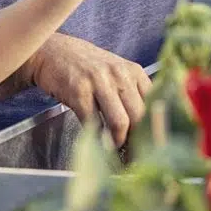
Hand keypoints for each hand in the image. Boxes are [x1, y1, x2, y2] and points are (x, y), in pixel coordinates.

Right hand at [29, 33, 151, 147]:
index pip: (155, 105)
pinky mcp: (79, 91)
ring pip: (120, 122)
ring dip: (118, 143)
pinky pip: (93, 123)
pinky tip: (97, 143)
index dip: (154, 130)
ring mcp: (99, 82)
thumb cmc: (89, 67)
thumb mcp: (117, 73)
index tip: (151, 148)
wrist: (56, 52)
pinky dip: (96, 138)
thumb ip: (132, 94)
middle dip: (138, 143)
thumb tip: (146, 129)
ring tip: (116, 153)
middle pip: (140, 117)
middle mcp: (120, 75)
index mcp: (134, 72)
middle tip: (134, 159)